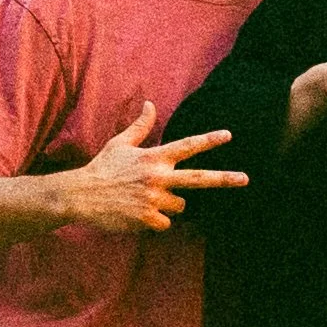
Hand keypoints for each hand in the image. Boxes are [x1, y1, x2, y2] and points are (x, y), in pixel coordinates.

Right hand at [61, 105, 246, 231]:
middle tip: (246, 179)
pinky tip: (137, 213)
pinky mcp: (147, 218)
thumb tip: (150, 104)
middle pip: (198, 178)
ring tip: (144, 199)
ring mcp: (153, 199)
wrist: (80, 195)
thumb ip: (140, 126)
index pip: (186, 146)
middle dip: (224, 178)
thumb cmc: (102, 168)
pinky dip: (155, 221)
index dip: (209, 140)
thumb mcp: (120, 144)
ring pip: (180, 205)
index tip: (229, 135)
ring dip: (169, 205)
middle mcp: (157, 177)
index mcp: (153, 158)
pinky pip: (165, 223)